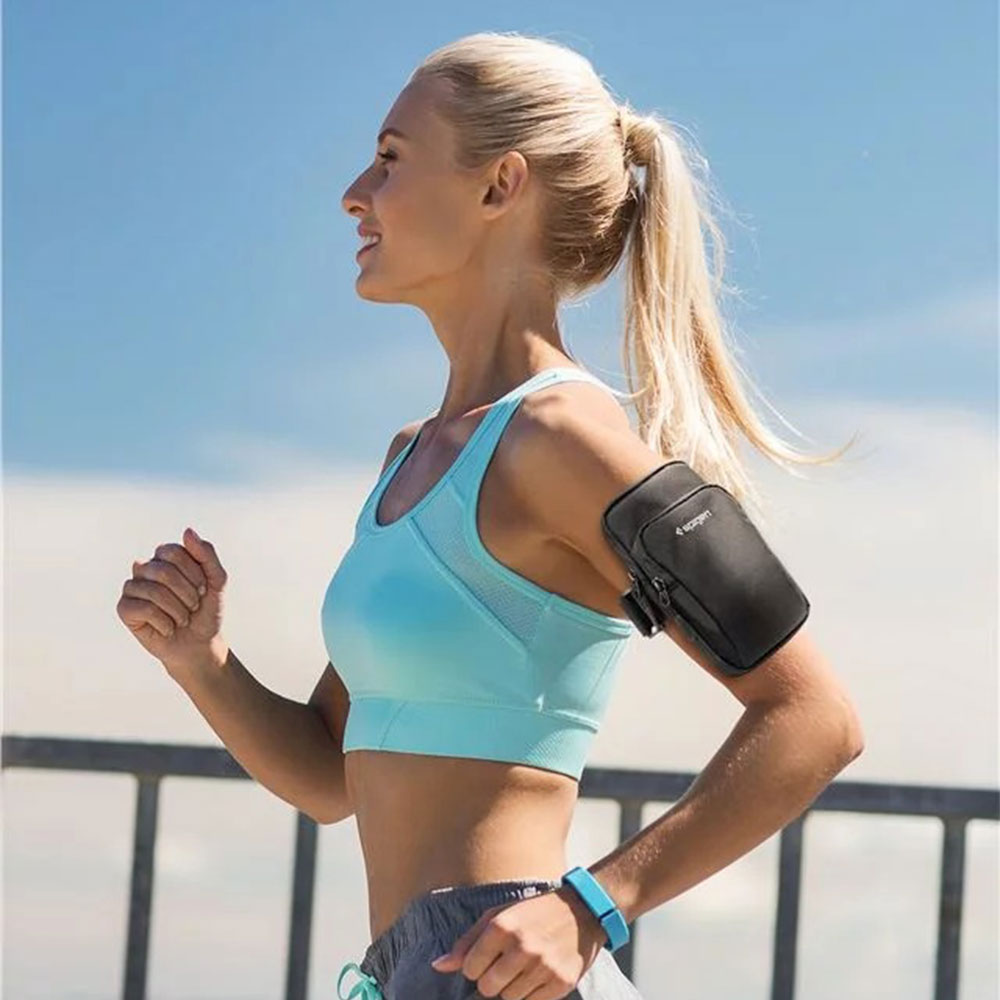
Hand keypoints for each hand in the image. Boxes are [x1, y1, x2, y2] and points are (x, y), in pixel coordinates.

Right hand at [116, 526, 228, 675]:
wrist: (200, 643)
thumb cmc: (207, 610)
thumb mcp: (216, 580)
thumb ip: (206, 554)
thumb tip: (187, 530)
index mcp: (166, 556)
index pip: (175, 551)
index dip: (194, 573)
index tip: (203, 590)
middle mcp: (146, 567)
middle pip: (163, 571)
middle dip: (187, 593)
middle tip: (193, 606)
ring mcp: (133, 587)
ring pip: (154, 591)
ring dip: (177, 610)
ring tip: (182, 619)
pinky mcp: (124, 608)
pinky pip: (143, 609)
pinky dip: (164, 622)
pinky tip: (167, 629)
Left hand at [428, 884, 606, 998]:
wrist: (582, 911)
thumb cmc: (533, 912)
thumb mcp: (498, 915)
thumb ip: (467, 942)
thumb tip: (437, 966)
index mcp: (502, 926)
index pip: (470, 969)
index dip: (476, 966)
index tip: (489, 957)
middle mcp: (522, 947)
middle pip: (488, 989)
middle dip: (493, 980)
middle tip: (507, 964)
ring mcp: (543, 966)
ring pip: (509, 999)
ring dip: (513, 987)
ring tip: (525, 967)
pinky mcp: (560, 983)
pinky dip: (532, 993)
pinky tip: (539, 974)